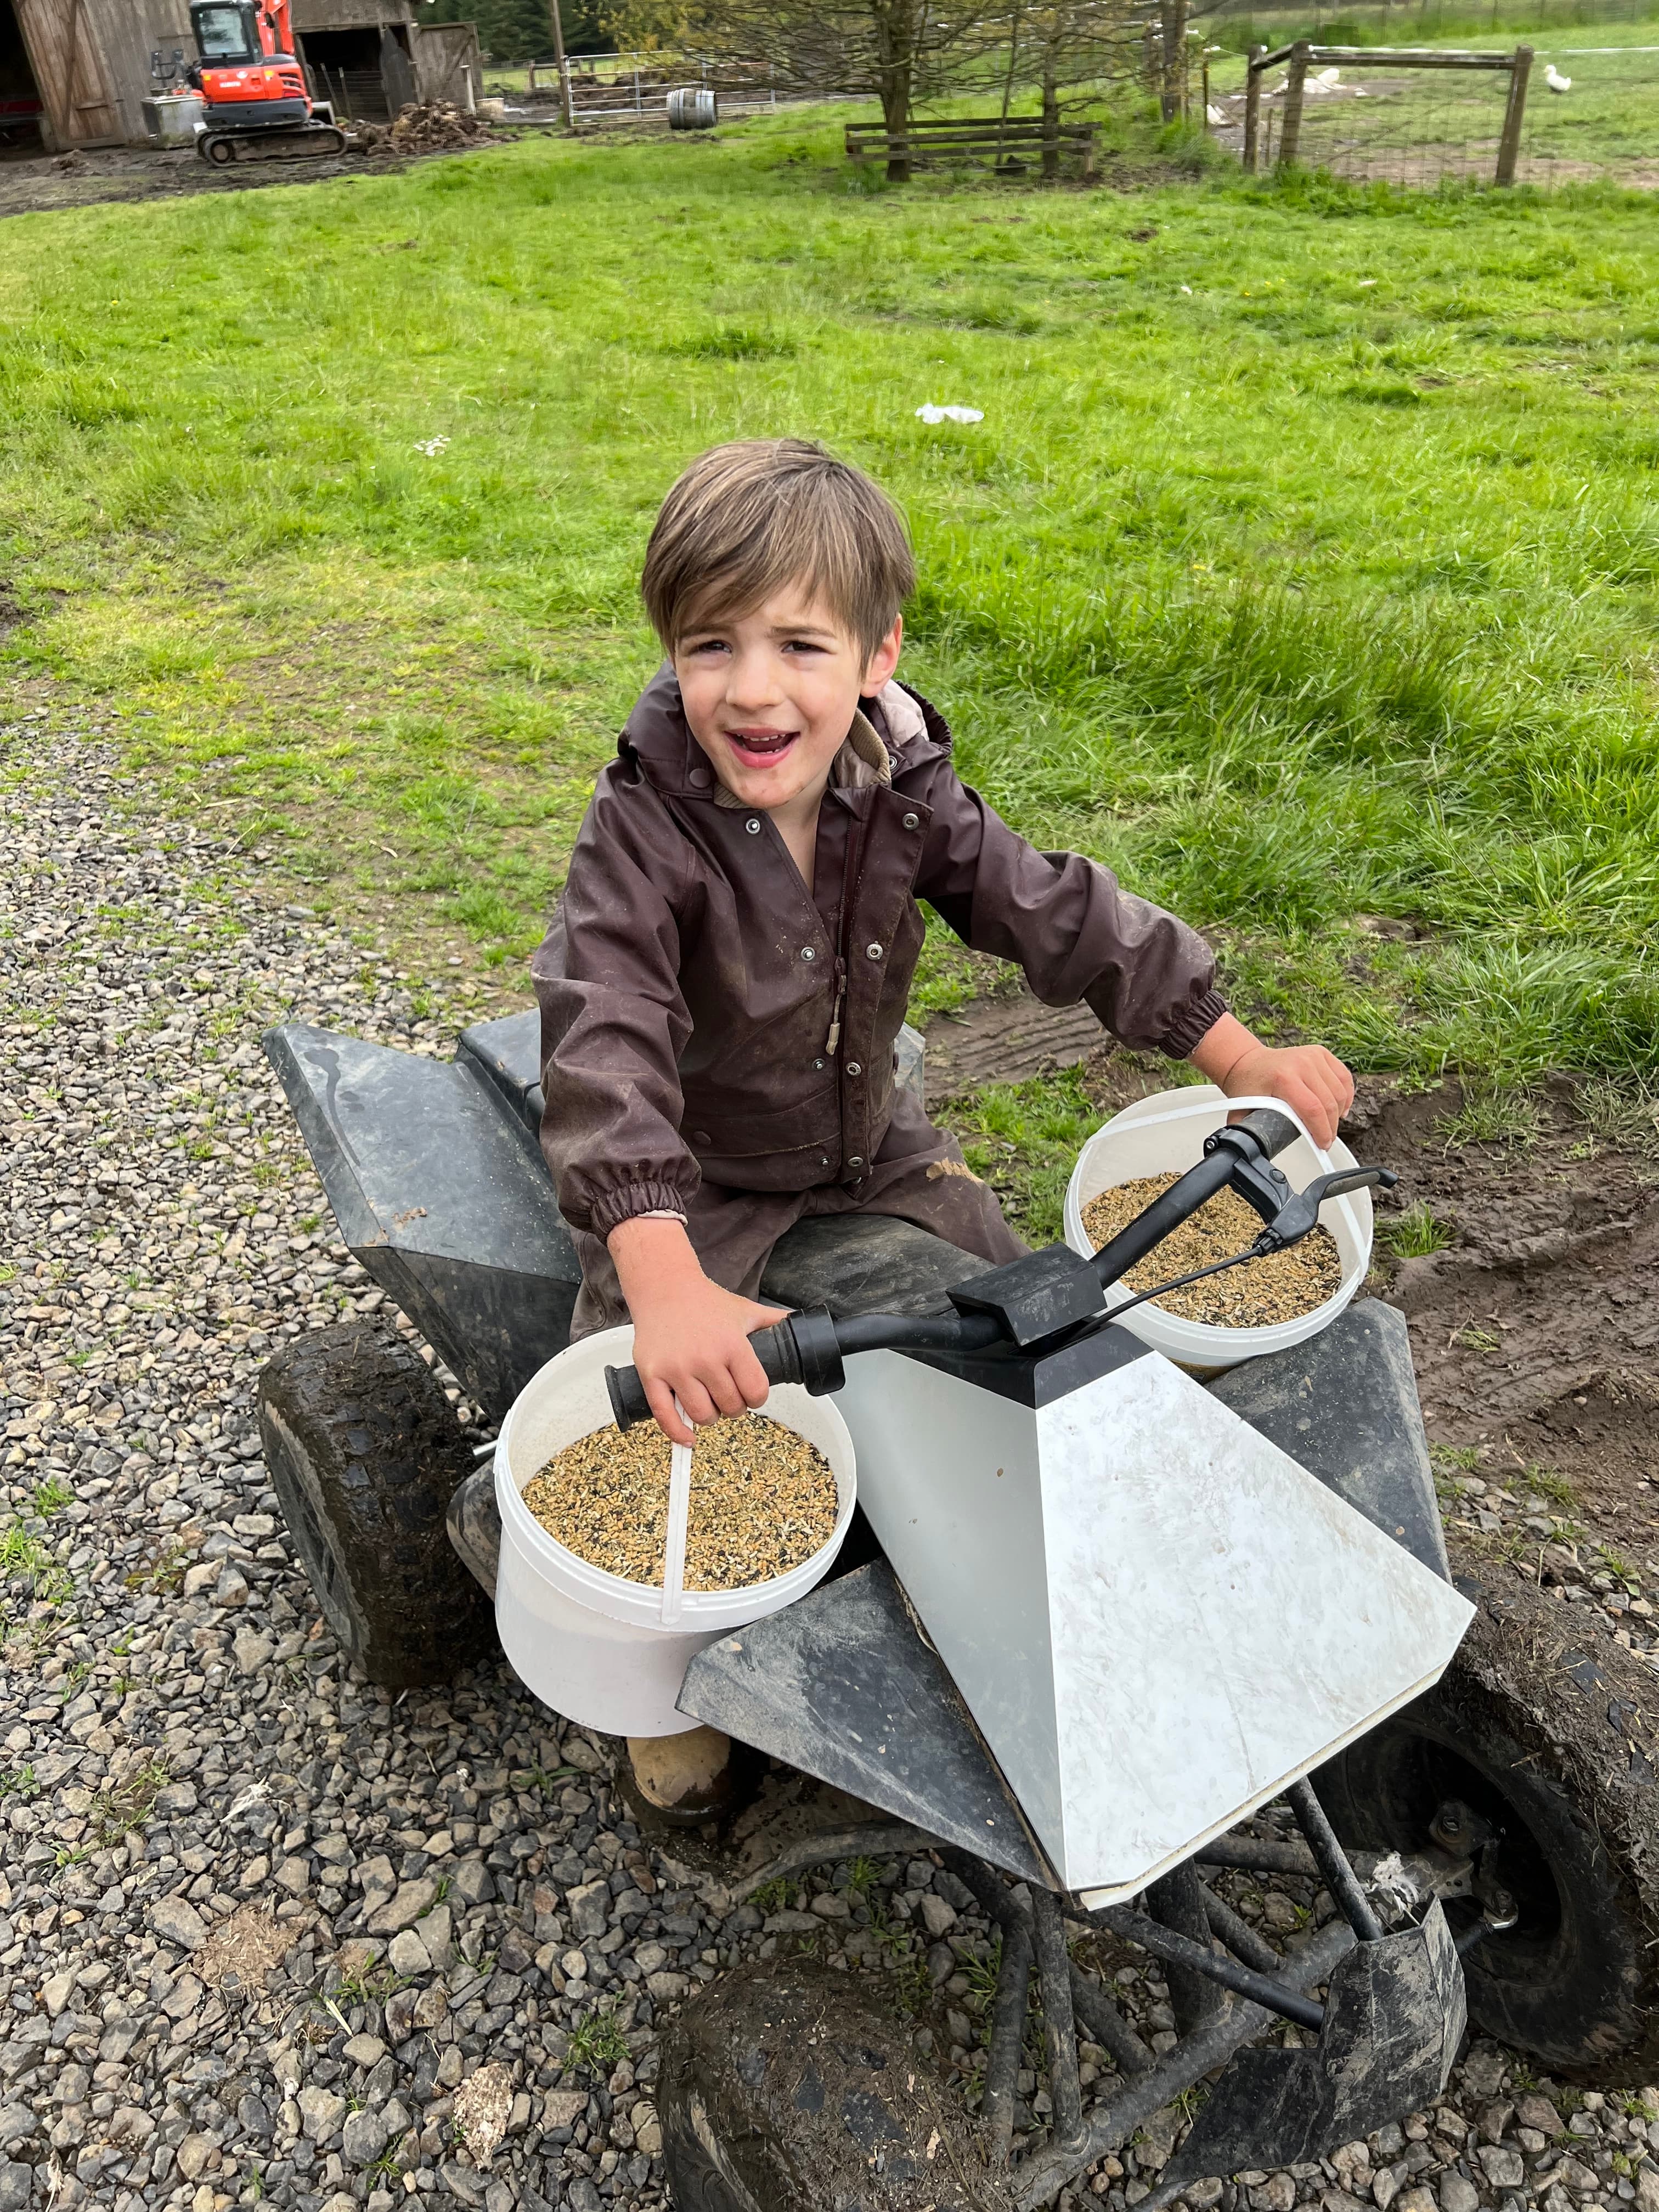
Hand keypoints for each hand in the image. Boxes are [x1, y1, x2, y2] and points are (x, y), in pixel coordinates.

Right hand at [607, 1217, 786, 1445]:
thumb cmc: (704, 1301)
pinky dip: (677, 1433)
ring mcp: (677, 1369)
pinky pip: (665, 1415)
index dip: (757, 1398)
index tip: (751, 1395)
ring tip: (709, 1404)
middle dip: (734, 1407)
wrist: (663, 1287)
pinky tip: (687, 1437)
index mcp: (732, 1345)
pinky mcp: (652, 1375)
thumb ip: (773, 1321)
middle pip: (730, 1407)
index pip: (755, 1392)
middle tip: (729, 1397)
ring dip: (710, 1417)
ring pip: (701, 1415)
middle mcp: (705, 1359)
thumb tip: (800, 1325)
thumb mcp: (744, 1310)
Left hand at [1188, 1013, 1354, 1149]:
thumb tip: (1252, 1150)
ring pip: (1339, 1091)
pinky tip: (1340, 1107)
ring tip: (1330, 1125)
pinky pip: (1344, 1077)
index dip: (1321, 1131)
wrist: (1247, 1061)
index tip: (1322, 1145)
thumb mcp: (1243, 1109)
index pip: (1312, 1109)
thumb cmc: (1247, 1084)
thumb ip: (1249, 1131)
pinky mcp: (1321, 1053)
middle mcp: (1301, 1063)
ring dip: (1339, 1112)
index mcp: (1283, 1077)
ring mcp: (1313, 1056)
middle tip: (1325, 1140)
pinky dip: (1346, 1095)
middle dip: (1331, 1127)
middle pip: (1329, 1102)